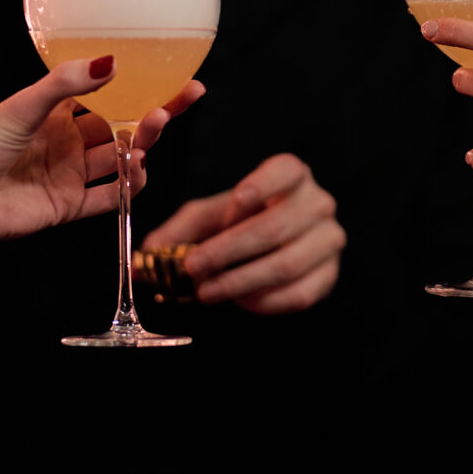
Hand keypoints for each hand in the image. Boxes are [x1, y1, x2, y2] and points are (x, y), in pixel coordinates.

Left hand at [0, 57, 203, 250]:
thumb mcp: (19, 108)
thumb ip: (66, 87)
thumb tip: (109, 62)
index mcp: (51, 114)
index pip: (104, 94)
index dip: (137, 86)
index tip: (171, 75)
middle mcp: (64, 143)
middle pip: (119, 127)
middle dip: (152, 116)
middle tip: (178, 102)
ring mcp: (68, 175)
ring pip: (118, 161)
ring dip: (139, 149)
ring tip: (146, 139)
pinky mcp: (67, 206)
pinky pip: (107, 198)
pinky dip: (127, 189)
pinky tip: (137, 174)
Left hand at [138, 152, 344, 313]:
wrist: (273, 247)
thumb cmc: (237, 224)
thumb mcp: (206, 219)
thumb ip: (176, 234)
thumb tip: (142, 260)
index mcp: (292, 175)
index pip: (286, 171)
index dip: (262, 184)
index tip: (235, 202)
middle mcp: (317, 203)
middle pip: (277, 226)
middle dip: (230, 250)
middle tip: (194, 267)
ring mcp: (329, 240)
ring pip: (288, 263)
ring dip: (241, 281)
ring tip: (207, 292)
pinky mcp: (330, 274)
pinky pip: (300, 293)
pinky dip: (265, 301)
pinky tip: (238, 301)